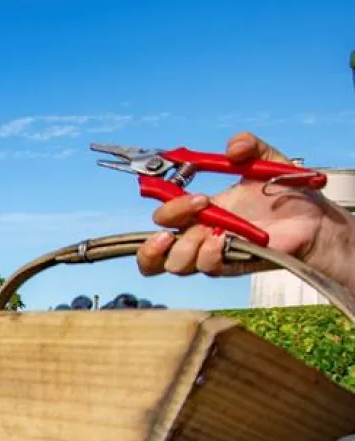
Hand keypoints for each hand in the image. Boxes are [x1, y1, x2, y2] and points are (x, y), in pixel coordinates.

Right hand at [136, 132, 334, 277]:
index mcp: (200, 213)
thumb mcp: (266, 161)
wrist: (315, 220)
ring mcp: (213, 254)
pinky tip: (223, 240)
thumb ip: (249, 146)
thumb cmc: (288, 196)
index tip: (189, 193)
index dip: (165, 210)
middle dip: (154, 242)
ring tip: (209, 230)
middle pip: (152, 256)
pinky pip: (206, 268)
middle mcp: (200, 236)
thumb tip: (234, 146)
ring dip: (185, 247)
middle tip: (181, 224)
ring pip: (175, 265)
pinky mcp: (231, 266)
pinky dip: (209, 254)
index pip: (163, 220)